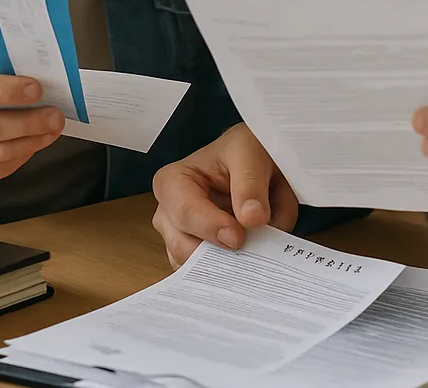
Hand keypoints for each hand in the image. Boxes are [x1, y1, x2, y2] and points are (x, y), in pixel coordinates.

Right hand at [152, 123, 298, 269]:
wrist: (257, 161)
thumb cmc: (245, 151)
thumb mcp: (251, 154)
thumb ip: (251, 185)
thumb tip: (251, 220)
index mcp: (173, 182)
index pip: (184, 212)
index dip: (210, 227)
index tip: (238, 238)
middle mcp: (169, 214)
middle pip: (185, 247)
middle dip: (220, 252)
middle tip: (252, 250)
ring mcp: (182, 239)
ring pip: (200, 268)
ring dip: (231, 261)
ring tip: (258, 245)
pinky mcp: (200, 258)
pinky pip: (214, 276)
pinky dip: (235, 270)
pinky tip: (254, 256)